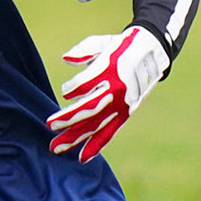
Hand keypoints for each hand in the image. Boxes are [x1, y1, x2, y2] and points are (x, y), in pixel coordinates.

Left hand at [46, 27, 169, 162]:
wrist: (152, 53)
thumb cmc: (119, 46)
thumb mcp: (101, 42)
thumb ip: (83, 50)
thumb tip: (66, 59)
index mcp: (110, 69)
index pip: (86, 83)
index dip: (73, 88)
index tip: (66, 91)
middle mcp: (116, 89)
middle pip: (89, 107)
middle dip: (68, 118)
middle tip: (49, 126)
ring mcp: (122, 104)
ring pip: (96, 124)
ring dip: (75, 137)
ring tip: (56, 148)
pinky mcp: (126, 113)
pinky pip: (110, 132)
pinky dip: (96, 145)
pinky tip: (82, 157)